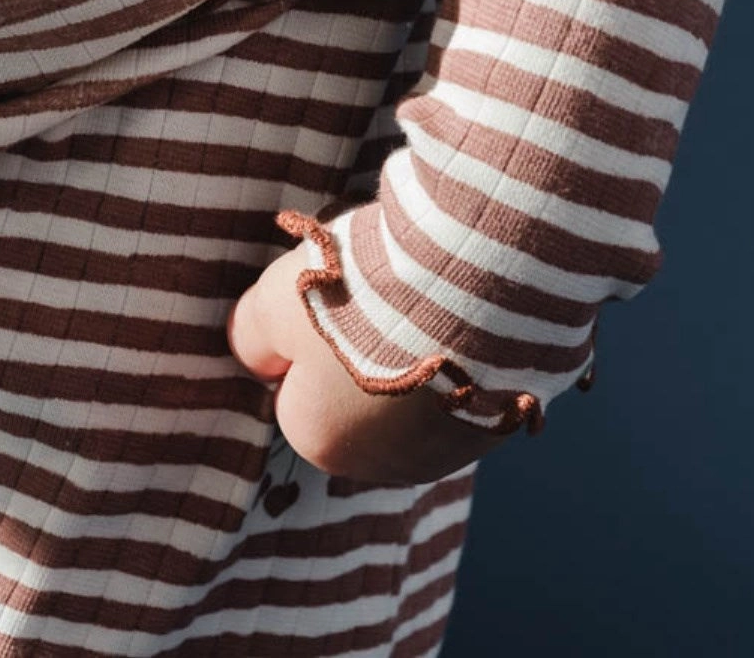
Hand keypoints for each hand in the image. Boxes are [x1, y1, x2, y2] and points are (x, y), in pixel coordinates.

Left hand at [226, 240, 511, 486]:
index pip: (298, 391)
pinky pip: (470, 388)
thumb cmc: (360, 298)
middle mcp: (387, 466)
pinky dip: (467, 356)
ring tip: (426, 300)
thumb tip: (251, 351)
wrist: (470, 286)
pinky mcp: (502, 423)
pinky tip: (468, 313)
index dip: (309, 339)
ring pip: (418, 398)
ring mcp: (452, 449)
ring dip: (419, 356)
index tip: (332, 302)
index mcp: (323, 444)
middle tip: (378, 296)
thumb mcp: (276, 302)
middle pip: (359, 401)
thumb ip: (252, 334)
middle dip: (365, 353)